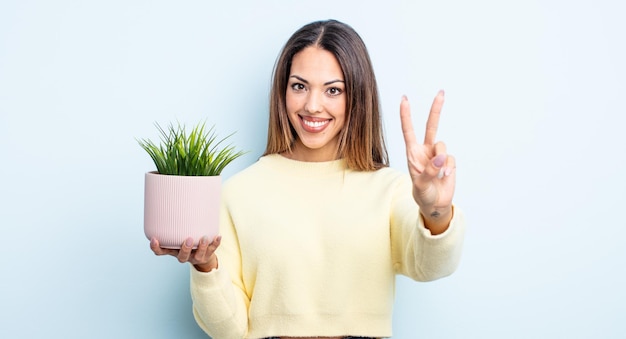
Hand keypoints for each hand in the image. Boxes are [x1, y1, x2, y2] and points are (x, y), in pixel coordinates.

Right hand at [150, 235, 221, 271]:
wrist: (204, 258)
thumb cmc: (188, 245)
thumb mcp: (178, 239)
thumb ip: (174, 228)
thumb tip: (170, 205)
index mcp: (175, 252)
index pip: (162, 252)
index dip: (157, 248)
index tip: (154, 239)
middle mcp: (185, 256)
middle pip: (183, 257)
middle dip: (185, 249)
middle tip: (188, 239)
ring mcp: (197, 257)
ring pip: (199, 255)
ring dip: (202, 246)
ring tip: (204, 237)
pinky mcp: (208, 255)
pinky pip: (213, 250)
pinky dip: (216, 243)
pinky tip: (218, 236)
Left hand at [400, 90, 455, 233]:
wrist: (435, 204)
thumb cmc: (422, 194)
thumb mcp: (420, 185)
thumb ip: (429, 171)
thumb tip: (440, 158)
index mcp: (412, 153)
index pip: (408, 130)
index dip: (406, 115)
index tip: (404, 99)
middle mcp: (425, 150)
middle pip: (431, 126)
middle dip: (436, 109)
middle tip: (441, 92)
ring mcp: (437, 155)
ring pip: (443, 146)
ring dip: (442, 160)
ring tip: (438, 175)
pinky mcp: (448, 161)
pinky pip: (451, 159)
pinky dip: (449, 169)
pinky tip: (445, 177)